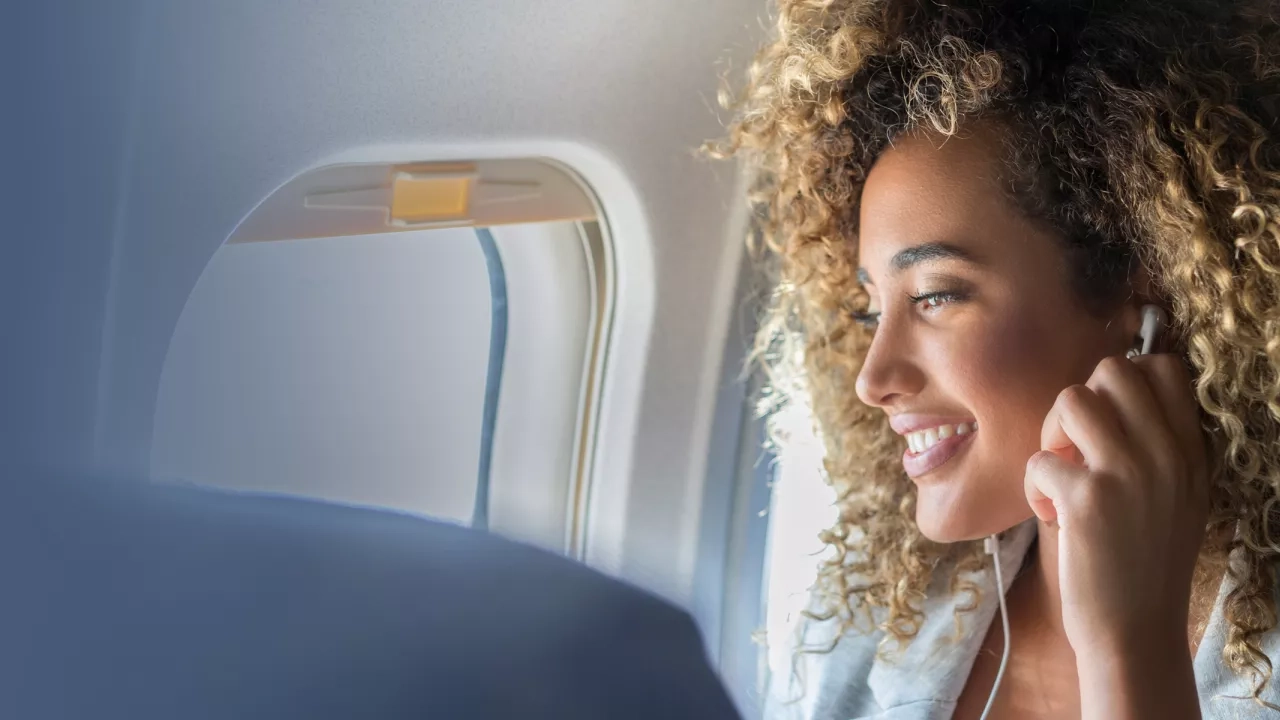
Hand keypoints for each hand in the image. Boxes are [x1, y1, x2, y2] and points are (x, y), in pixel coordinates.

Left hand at [1024, 354, 1208, 660]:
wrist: (1135, 633)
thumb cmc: (1142, 566)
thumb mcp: (1176, 499)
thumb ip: (1154, 448)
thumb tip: (1106, 399)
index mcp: (1189, 452)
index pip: (1166, 368)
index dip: (1122, 381)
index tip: (1104, 422)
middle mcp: (1165, 455)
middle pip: (1112, 370)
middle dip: (1079, 402)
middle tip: (1073, 448)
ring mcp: (1127, 473)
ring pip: (1071, 399)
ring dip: (1050, 434)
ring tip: (1059, 475)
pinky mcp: (1086, 500)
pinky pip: (1038, 459)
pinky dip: (1032, 486)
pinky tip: (1051, 516)